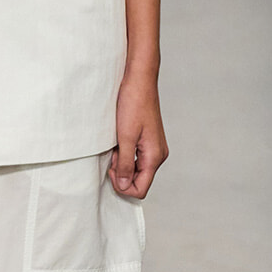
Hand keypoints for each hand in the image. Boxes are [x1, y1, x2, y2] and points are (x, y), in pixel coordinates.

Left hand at [110, 69, 167, 198]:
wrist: (139, 81)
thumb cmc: (134, 104)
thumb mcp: (125, 137)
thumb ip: (125, 164)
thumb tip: (124, 185)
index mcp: (155, 157)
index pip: (141, 189)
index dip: (123, 186)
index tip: (112, 169)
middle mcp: (158, 155)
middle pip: (139, 181)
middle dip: (122, 173)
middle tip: (113, 155)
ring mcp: (154, 148)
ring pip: (136, 169)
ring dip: (123, 163)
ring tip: (116, 146)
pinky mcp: (149, 141)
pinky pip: (136, 158)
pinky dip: (125, 154)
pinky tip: (119, 141)